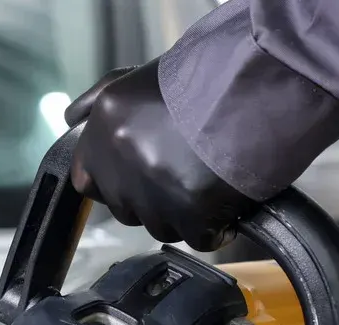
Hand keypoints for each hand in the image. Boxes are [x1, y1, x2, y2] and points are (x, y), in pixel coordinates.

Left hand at [66, 61, 258, 251]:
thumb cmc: (216, 72)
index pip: (86, 178)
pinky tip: (228, 204)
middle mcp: (123, 154)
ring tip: (211, 183)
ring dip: (183, 214)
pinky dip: (214, 228)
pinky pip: (196, 238)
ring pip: (160, 226)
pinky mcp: (189, 210)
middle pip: (126, 207)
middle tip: (185, 175)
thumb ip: (104, 103)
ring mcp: (153, 186)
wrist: (267, 79)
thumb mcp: (144, 76)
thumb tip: (71, 120)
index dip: (114, 184)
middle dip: (152, 199)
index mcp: (108, 118)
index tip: (136, 182)